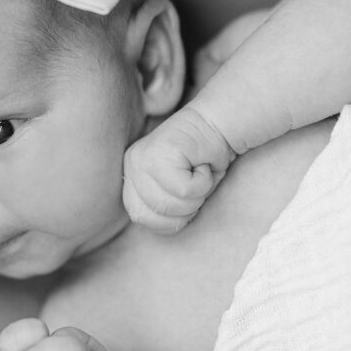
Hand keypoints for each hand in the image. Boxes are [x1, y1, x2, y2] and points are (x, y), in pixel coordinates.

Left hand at [123, 105, 234, 233]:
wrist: (219, 125)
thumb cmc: (203, 162)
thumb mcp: (178, 194)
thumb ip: (162, 208)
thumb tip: (160, 225)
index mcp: (132, 175)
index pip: (139, 215)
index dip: (167, 219)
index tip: (185, 198)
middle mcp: (132, 165)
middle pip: (151, 214)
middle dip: (183, 209)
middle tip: (196, 183)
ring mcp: (142, 157)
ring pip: (168, 204)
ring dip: (196, 195)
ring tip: (199, 172)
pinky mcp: (159, 153)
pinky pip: (184, 190)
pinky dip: (203, 183)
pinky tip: (203, 163)